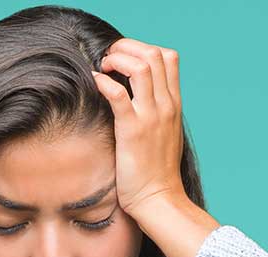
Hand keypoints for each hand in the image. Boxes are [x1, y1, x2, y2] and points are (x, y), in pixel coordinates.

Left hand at [92, 38, 185, 215]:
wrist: (159, 199)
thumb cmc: (156, 171)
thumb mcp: (163, 134)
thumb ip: (155, 113)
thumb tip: (136, 99)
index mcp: (174, 104)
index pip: (168, 57)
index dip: (143, 49)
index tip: (123, 58)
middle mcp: (166, 105)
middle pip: (154, 54)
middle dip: (127, 47)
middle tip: (108, 57)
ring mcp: (152, 116)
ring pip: (141, 66)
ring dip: (118, 59)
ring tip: (103, 66)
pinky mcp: (133, 131)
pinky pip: (119, 95)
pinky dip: (104, 82)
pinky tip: (94, 82)